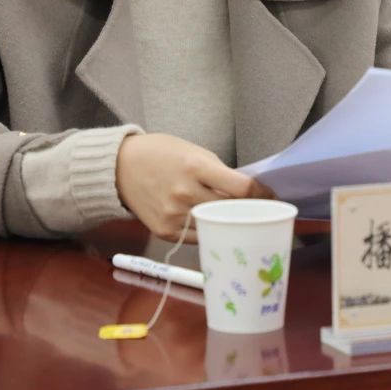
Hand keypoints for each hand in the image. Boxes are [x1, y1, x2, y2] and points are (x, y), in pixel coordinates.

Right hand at [115, 133, 273, 241]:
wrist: (119, 167)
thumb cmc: (160, 154)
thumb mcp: (193, 151)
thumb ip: (218, 172)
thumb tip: (245, 192)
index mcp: (196, 167)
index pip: (241, 188)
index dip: (262, 194)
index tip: (270, 197)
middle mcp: (185, 193)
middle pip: (232, 210)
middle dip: (249, 211)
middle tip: (260, 211)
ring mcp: (174, 215)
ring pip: (216, 227)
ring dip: (230, 224)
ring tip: (237, 219)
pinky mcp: (165, 231)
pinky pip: (197, 237)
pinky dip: (208, 231)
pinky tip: (212, 224)